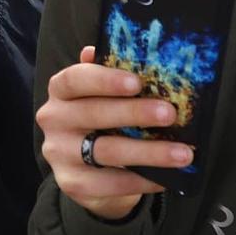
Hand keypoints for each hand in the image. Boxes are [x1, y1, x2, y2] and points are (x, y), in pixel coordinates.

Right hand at [36, 45, 187, 220]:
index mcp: (60, 92)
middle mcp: (54, 120)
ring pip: (106, 151)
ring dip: (149, 152)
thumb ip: (109, 77)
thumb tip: (122, 50)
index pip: (75, 79)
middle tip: (170, 114)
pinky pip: (112, 183)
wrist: (87, 173)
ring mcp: (60, 154)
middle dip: (135, 113)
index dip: (104, 79)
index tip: (136, 82)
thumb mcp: (101, 98)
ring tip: (182, 153)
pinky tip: (167, 178)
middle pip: (93, 114)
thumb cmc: (100, 123)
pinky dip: (143, 180)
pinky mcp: (73, 184)